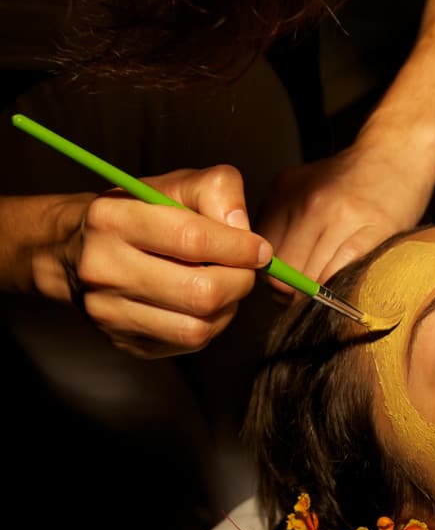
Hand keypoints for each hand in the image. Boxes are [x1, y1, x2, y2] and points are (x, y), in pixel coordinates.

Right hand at [59, 166, 271, 357]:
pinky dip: (210, 325)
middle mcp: (104, 268)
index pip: (192, 239)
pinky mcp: (125, 341)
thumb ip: (216, 190)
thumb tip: (242, 228)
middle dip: (239, 282)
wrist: (79, 252)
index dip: (238, 248)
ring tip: (224, 285)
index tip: (260, 249)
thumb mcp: (175, 185)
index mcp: (113, 219)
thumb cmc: (141, 215)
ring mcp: (109, 312)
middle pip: (200, 293)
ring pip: (197, 327)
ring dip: (227, 308)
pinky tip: (205, 305)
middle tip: (244, 270)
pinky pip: (188, 344)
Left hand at [257, 128, 434, 288]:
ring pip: (309, 278)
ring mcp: (341, 217)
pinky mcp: (372, 230)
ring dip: (313, 298)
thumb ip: (282, 220)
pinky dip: (337, 291)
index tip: (283, 287)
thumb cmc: (352, 177)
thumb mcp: (303, 186)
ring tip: (320, 298)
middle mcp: (309, 205)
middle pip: (284, 271)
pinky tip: (340, 291)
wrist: (397, 152)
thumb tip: (268, 267)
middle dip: (290, 295)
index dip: (271, 278)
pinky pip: (341, 273)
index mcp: (285, 194)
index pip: (262, 252)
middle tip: (301, 300)